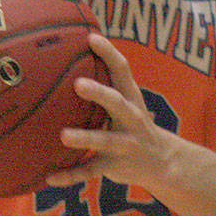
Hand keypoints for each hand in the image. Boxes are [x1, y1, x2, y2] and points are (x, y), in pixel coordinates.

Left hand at [45, 34, 176, 192]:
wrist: (165, 162)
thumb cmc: (134, 122)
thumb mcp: (128, 101)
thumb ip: (107, 83)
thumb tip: (72, 56)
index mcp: (131, 98)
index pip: (122, 70)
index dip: (109, 53)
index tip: (91, 37)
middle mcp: (131, 119)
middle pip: (116, 102)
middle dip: (99, 93)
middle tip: (78, 83)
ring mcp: (125, 144)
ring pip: (104, 140)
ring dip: (84, 138)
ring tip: (63, 135)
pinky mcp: (115, 166)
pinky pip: (91, 171)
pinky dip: (71, 175)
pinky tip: (50, 178)